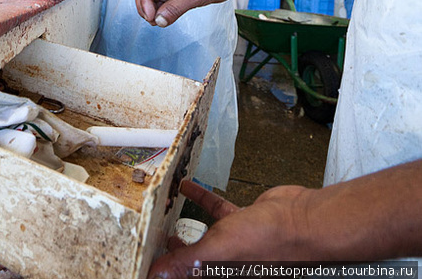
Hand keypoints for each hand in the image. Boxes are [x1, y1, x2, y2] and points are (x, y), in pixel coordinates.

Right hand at [134, 0, 237, 26]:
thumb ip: (174, 9)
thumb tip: (159, 21)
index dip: (145, 2)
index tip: (151, 17)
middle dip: (146, 6)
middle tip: (152, 21)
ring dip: (153, 10)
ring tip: (159, 22)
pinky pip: (163, 1)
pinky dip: (162, 10)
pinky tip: (165, 18)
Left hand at [149, 181, 309, 278]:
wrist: (305, 220)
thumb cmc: (271, 243)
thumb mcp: (218, 252)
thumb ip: (186, 262)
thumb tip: (157, 275)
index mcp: (221, 276)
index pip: (188, 277)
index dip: (170, 271)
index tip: (151, 261)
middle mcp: (228, 265)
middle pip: (192, 261)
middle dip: (173, 252)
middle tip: (154, 242)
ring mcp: (236, 243)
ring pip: (203, 236)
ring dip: (183, 224)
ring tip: (165, 215)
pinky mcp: (243, 222)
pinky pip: (217, 211)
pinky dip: (200, 198)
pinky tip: (186, 187)